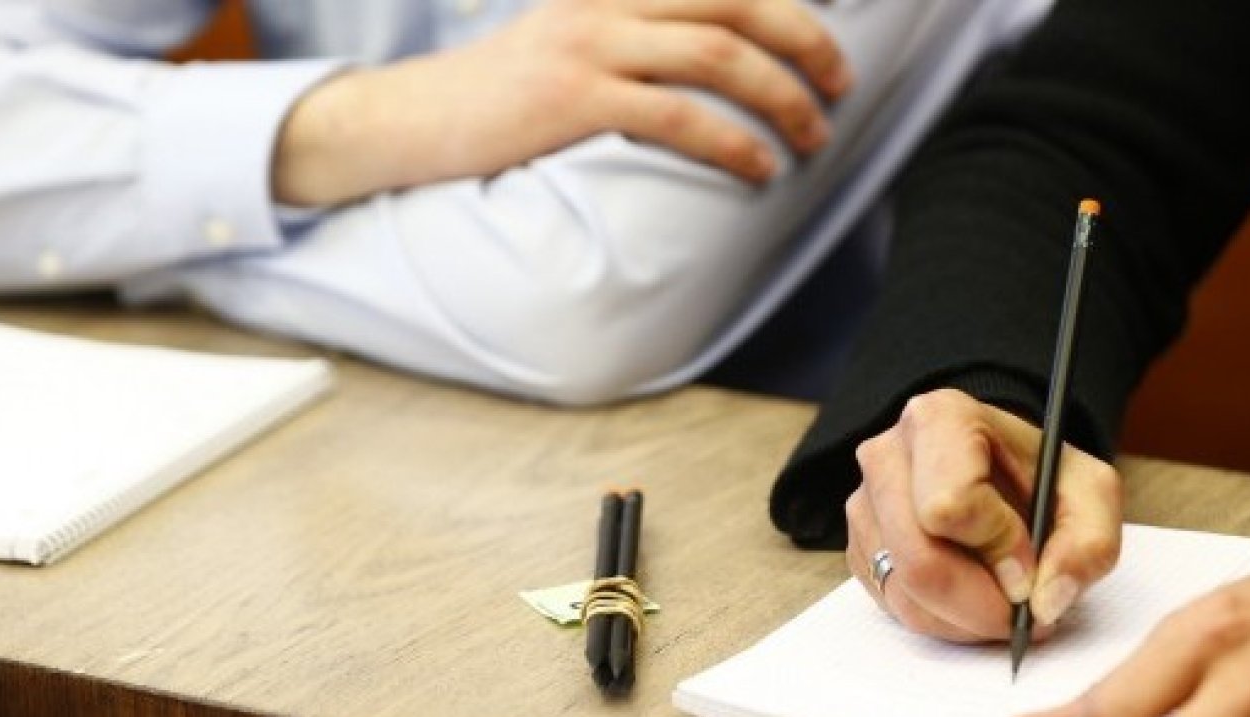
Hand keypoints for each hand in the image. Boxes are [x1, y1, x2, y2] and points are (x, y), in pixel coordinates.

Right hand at [274, 0, 851, 205]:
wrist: (409, 121)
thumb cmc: (491, 99)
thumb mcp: (562, 46)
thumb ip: (625, 39)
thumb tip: (691, 64)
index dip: (782, 1)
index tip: (826, 34)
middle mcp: (606, 1)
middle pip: (736, 3)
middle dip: (805, 40)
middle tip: (841, 82)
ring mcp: (590, 45)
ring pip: (720, 55)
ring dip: (783, 96)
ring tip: (812, 134)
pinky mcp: (575, 99)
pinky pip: (678, 113)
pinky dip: (733, 141)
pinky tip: (760, 167)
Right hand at [845, 389, 1121, 640]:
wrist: (1001, 472)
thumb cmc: (1041, 476)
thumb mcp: (1091, 494)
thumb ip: (1087, 546)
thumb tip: (1043, 601)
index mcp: (939, 419)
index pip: (950, 505)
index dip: (998, 548)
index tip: (1030, 561)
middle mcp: (885, 455)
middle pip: (919, 560)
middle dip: (980, 603)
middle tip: (1020, 611)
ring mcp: (863, 503)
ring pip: (905, 591)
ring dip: (964, 619)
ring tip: (1001, 605)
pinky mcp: (857, 546)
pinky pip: (892, 605)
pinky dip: (940, 620)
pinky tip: (970, 600)